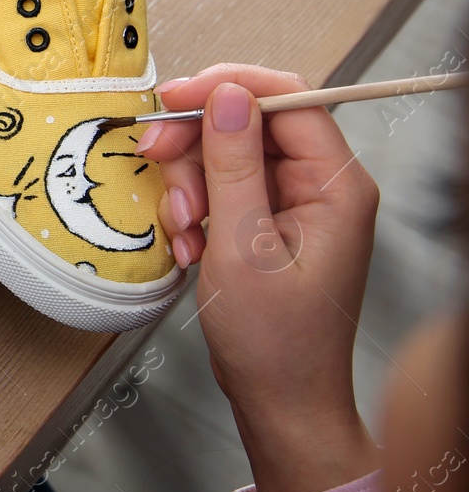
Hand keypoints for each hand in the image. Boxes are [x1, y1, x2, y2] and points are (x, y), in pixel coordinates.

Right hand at [138, 64, 380, 491]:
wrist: (280, 402)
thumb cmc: (275, 341)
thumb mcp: (242, 246)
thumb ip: (232, 164)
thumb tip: (226, 95)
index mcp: (336, 185)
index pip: (286, 99)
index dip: (225, 88)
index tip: (171, 97)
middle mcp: (320, 185)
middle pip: (248, 124)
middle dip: (196, 145)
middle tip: (154, 160)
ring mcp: (294, 204)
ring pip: (226, 155)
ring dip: (190, 185)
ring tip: (183, 231)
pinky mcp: (268, 222)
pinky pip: (222, 188)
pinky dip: (195, 210)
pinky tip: (190, 247)